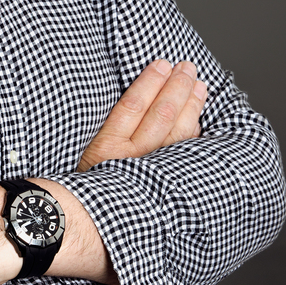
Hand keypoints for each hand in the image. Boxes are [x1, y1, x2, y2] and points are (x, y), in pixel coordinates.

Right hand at [77, 59, 206, 171]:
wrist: (91, 220)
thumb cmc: (88, 182)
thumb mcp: (86, 152)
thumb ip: (107, 127)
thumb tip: (129, 97)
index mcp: (107, 147)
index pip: (133, 105)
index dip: (150, 82)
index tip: (161, 64)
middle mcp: (131, 158)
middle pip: (161, 115)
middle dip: (177, 87)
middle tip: (187, 68)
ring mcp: (151, 171)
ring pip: (179, 132)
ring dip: (192, 105)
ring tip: (199, 85)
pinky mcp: (165, 182)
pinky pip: (185, 152)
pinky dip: (194, 131)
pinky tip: (197, 117)